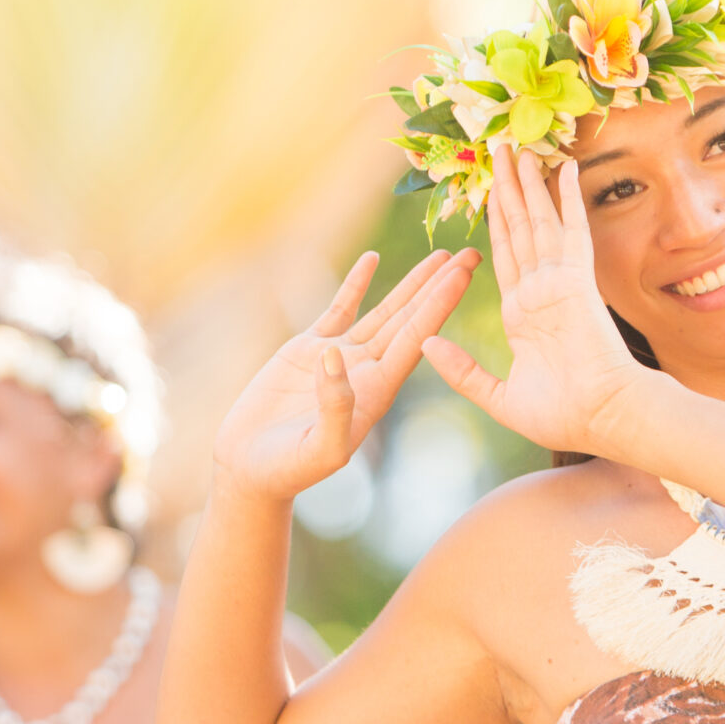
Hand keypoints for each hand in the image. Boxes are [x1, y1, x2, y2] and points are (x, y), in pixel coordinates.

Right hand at [213, 249, 475, 500]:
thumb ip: (334, 408)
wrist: (252, 470)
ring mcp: (339, 357)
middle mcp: (367, 370)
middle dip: (440, 286)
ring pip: (384, 311)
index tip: (464, 275)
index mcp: (378, 391)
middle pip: (412, 318)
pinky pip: (340, 308)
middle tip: (472, 254)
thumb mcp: (319, 450)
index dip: (440, 304)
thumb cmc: (289, 470)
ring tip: (440, 255)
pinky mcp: (308, 349)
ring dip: (412, 283)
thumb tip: (334, 356)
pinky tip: (372, 258)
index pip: (417, 339)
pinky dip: (356, 283)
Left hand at [422, 149, 652, 455]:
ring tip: (518, 149)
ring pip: (539, 222)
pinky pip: (572, 232)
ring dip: (529, 185)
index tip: (491, 191)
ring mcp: (559, 283)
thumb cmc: (563, 417)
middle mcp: (540, 291)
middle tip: (500, 151)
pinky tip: (566, 169)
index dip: (496, 222)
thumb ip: (463, 372)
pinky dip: (570, 200)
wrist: (602, 420)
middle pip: (519, 228)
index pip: (504, 255)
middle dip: (509, 190)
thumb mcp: (498, 396)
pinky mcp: (578, 282)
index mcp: (523, 314)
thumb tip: (427, 347)